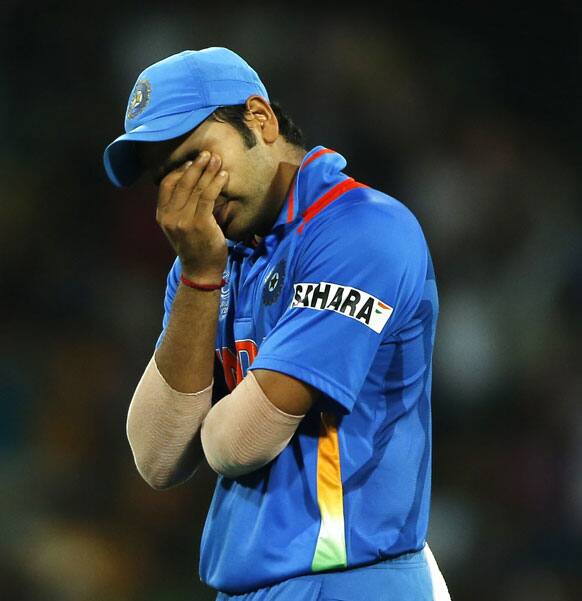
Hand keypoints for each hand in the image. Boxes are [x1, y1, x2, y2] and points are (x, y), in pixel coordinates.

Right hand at [156, 151, 228, 283]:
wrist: (201, 271)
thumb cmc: (195, 247)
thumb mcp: (179, 227)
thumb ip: (180, 208)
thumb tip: (192, 182)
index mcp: (162, 215)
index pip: (166, 184)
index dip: (179, 170)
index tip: (192, 162)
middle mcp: (169, 217)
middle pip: (182, 182)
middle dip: (196, 165)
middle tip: (208, 154)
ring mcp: (183, 220)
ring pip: (196, 188)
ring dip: (208, 171)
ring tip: (218, 160)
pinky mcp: (200, 223)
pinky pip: (208, 197)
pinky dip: (216, 183)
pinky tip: (224, 176)